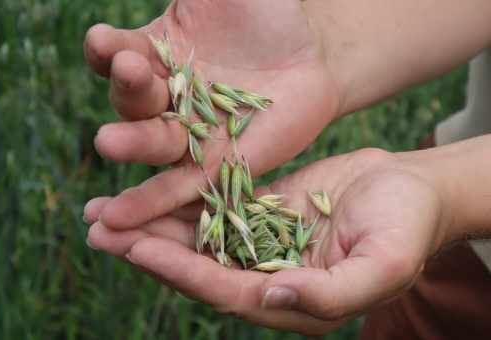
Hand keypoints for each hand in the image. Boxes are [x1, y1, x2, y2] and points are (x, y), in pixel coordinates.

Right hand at [84, 0, 339, 229]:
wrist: (312, 52)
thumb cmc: (266, 10)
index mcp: (157, 52)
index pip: (120, 52)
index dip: (108, 49)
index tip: (103, 40)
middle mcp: (165, 97)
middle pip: (135, 100)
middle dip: (128, 88)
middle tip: (127, 71)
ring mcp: (189, 135)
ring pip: (153, 143)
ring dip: (131, 144)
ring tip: (109, 142)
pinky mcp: (215, 168)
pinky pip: (180, 187)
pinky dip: (149, 203)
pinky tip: (116, 218)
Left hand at [84, 148, 448, 334]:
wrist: (413, 188)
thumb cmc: (409, 229)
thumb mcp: (382, 265)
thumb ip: (330, 293)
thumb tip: (271, 293)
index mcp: (289, 299)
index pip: (222, 290)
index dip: (179, 270)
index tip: (136, 247)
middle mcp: (265, 274)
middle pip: (195, 265)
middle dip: (145, 248)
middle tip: (96, 230)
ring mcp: (258, 240)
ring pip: (194, 235)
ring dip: (149, 223)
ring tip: (100, 211)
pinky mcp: (257, 208)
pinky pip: (211, 205)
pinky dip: (177, 197)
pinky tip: (144, 187)